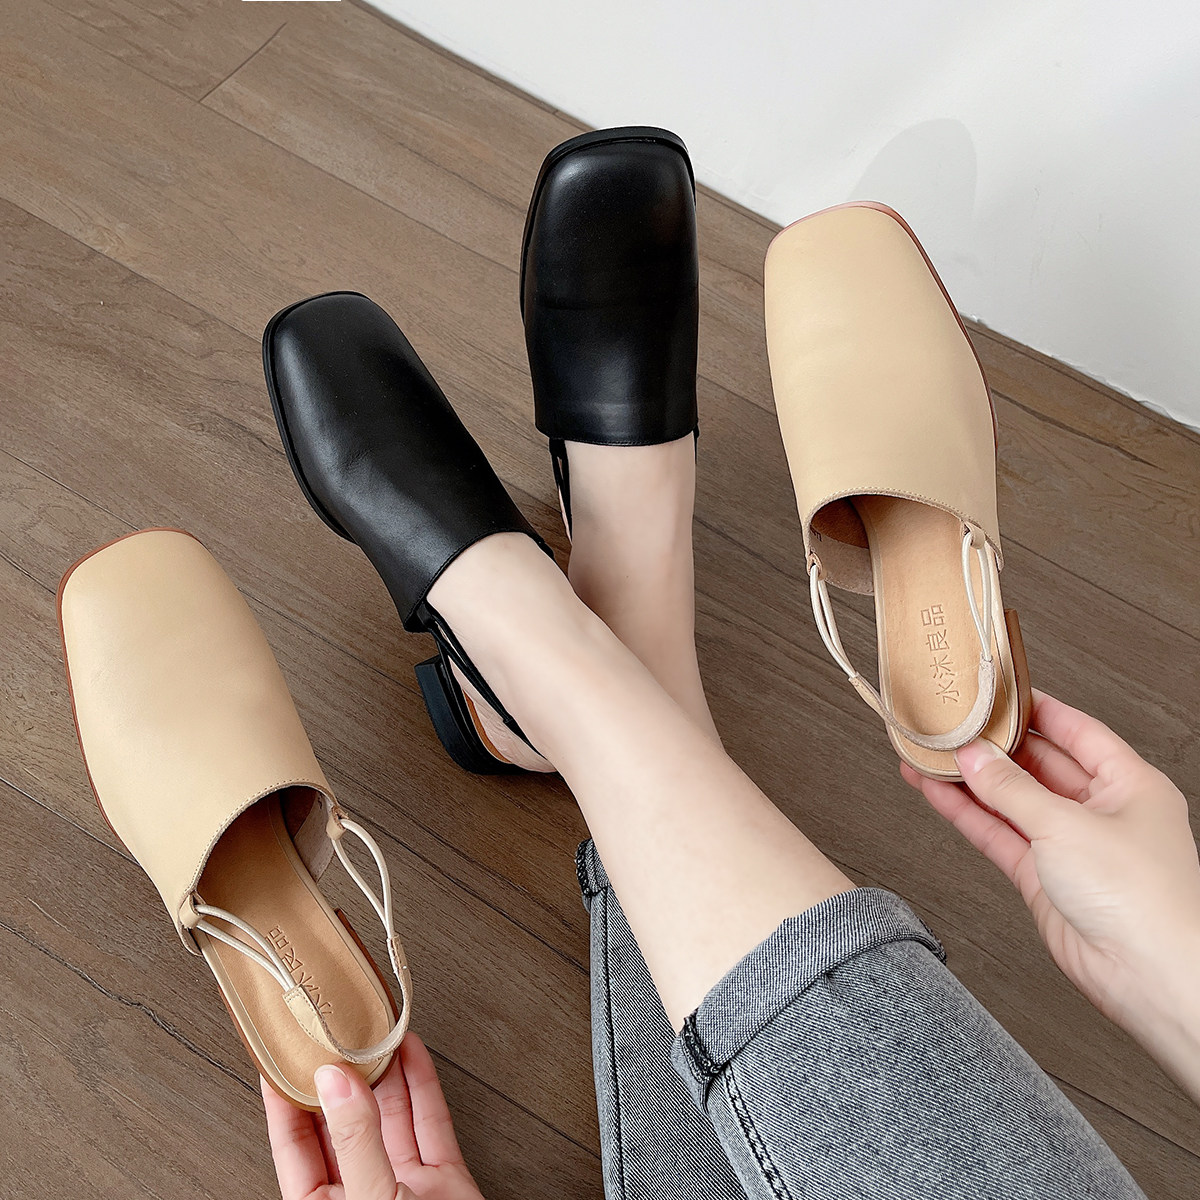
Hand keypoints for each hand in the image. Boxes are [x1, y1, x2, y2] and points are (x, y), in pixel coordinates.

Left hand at [263, 1033, 485, 1199]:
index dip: (286, 1096)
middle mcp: (360, 1197)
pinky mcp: (444, 1185)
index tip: (280, 1053)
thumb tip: (334, 1082)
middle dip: (341, 1074)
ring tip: (373, 1028)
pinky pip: (431, 1124)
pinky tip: (412, 1052)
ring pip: (390, 1116)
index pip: (294, 1144)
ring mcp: (404, 1189)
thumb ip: (355, 1141)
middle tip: (333, 1030)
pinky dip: (423, 1084)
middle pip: (344, 1122)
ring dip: (385, 1070)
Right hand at [901, 689, 1199, 1099]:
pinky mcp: (1045, 879)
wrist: (1151, 977)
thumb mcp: (1068, 824)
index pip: (1075, 730)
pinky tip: (938, 793)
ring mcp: (1071, 846)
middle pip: (1038, 764)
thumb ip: (1012, 790)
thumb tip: (975, 758)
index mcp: (1130, 784)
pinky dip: (968, 814)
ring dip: (971, 781)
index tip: (995, 692)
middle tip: (950, 726)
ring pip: (1011, 801)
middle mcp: (1102, 811)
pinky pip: (999, 835)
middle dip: (993, 747)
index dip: (1033, 708)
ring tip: (930, 756)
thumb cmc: (1144, 900)